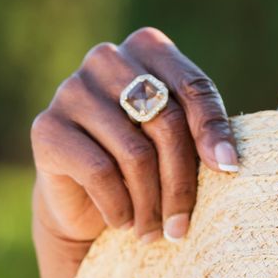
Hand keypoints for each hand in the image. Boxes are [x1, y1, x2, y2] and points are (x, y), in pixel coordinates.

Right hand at [30, 28, 238, 277]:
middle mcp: (107, 58)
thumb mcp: (180, 141)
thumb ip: (204, 136)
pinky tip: (123, 221)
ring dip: (151, 204)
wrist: (79, 195)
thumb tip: (227, 162)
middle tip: (182, 225)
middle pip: (166, 121)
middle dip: (181, 181)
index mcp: (147, 46)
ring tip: (155, 231)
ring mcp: (72, 89)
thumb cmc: (142, 158)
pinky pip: (100, 172)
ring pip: (135, 153)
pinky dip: (119, 207)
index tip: (229, 170)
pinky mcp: (47, 127)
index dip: (214, 131)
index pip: (193, 87)